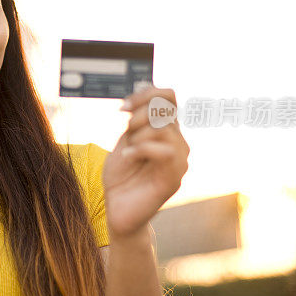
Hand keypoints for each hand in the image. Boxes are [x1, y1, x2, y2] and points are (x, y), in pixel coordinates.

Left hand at [102, 85, 189, 241]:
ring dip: (139, 134)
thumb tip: (143, 87)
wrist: (117, 208)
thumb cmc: (121, 176)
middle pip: (165, 109)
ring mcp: (179, 161)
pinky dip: (143, 148)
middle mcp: (177, 143)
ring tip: (129, 149)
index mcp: (166, 131)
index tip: (123, 106)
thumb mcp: (125, 140)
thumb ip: (136, 119)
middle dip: (139, 115)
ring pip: (164, 129)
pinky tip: (130, 156)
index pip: (168, 98)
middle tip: (125, 129)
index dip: (147, 94)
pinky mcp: (174, 178)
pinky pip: (166, 151)